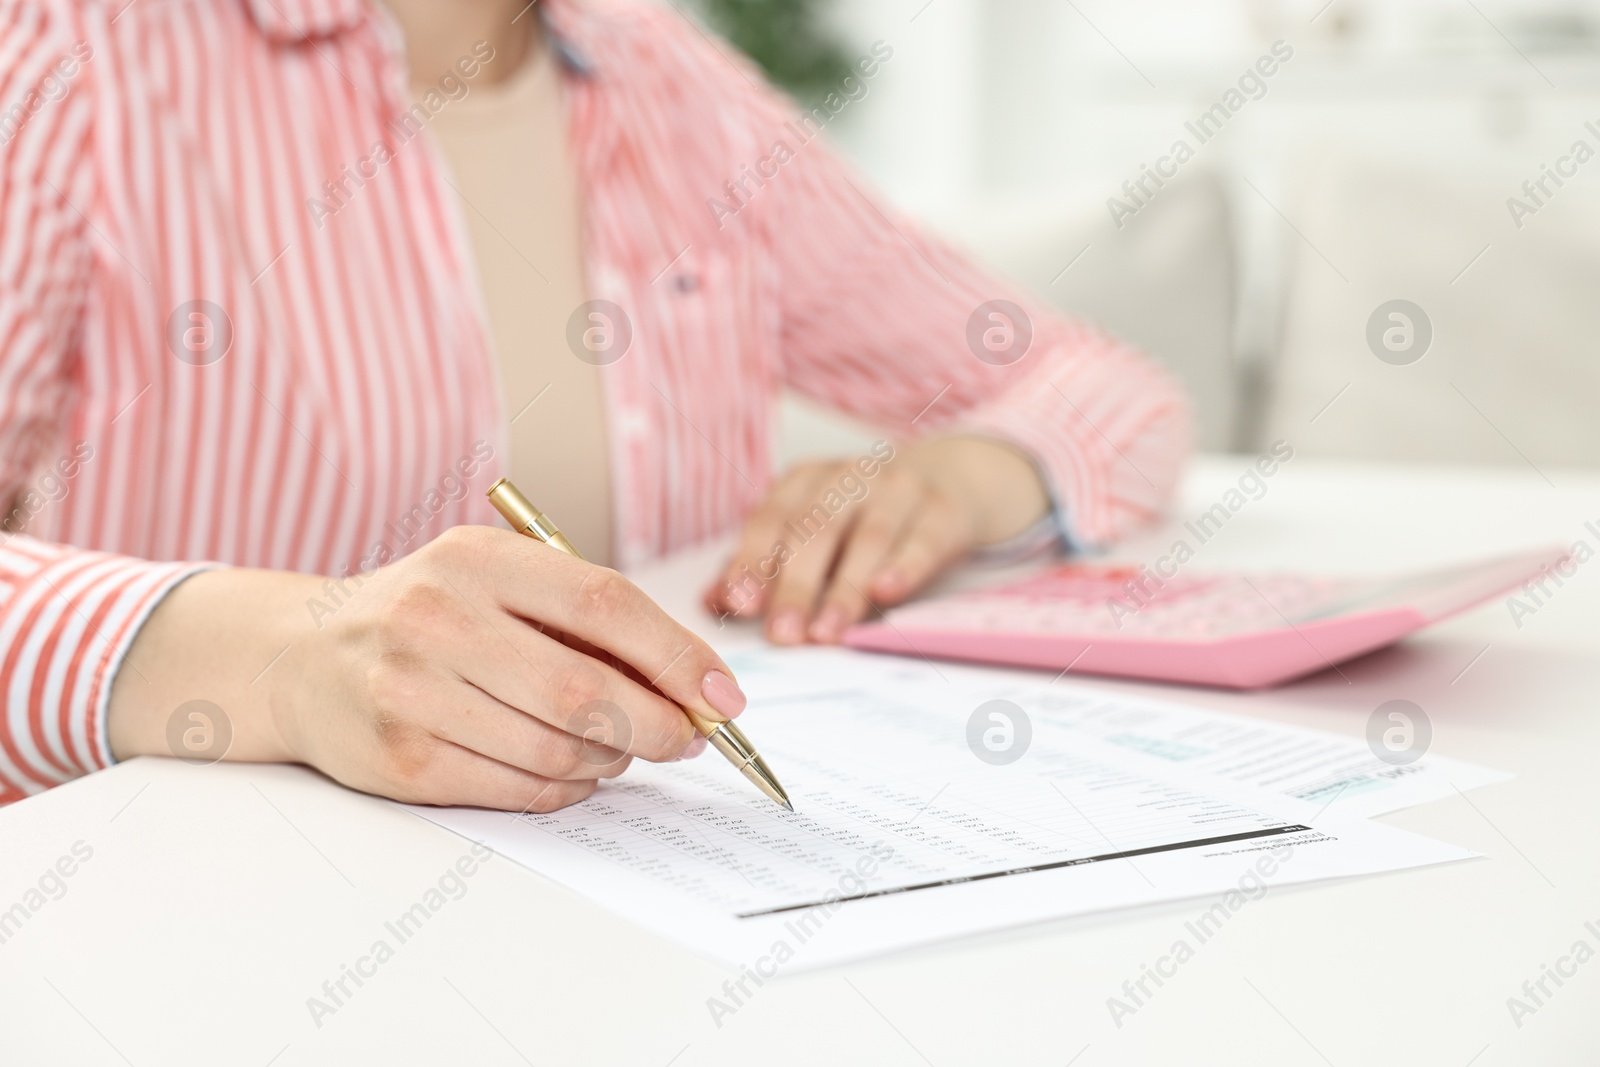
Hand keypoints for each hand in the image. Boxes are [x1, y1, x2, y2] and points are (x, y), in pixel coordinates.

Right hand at [110, 526, 748, 811]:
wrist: (299, 656)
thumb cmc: (426, 615)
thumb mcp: (493, 580)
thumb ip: (581, 618)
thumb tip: (691, 682)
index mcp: (476, 558)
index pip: (602, 604)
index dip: (675, 654)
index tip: (721, 693)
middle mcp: (438, 617)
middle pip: (585, 691)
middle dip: (655, 725)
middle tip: (683, 738)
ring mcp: (412, 691)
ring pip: (557, 750)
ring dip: (609, 762)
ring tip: (615, 751)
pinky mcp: (399, 759)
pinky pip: (517, 789)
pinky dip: (563, 789)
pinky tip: (568, 772)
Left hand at [704, 436, 1049, 644]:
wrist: (956, 477)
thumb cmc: (868, 516)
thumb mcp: (816, 532)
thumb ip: (766, 567)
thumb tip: (713, 602)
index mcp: (806, 482)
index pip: (771, 519)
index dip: (753, 561)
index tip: (740, 603)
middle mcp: (849, 477)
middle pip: (816, 531)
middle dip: (796, 585)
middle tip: (783, 634)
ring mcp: (900, 488)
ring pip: (868, 538)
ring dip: (845, 588)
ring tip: (828, 632)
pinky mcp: (945, 508)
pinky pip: (924, 537)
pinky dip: (904, 564)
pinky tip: (888, 591)